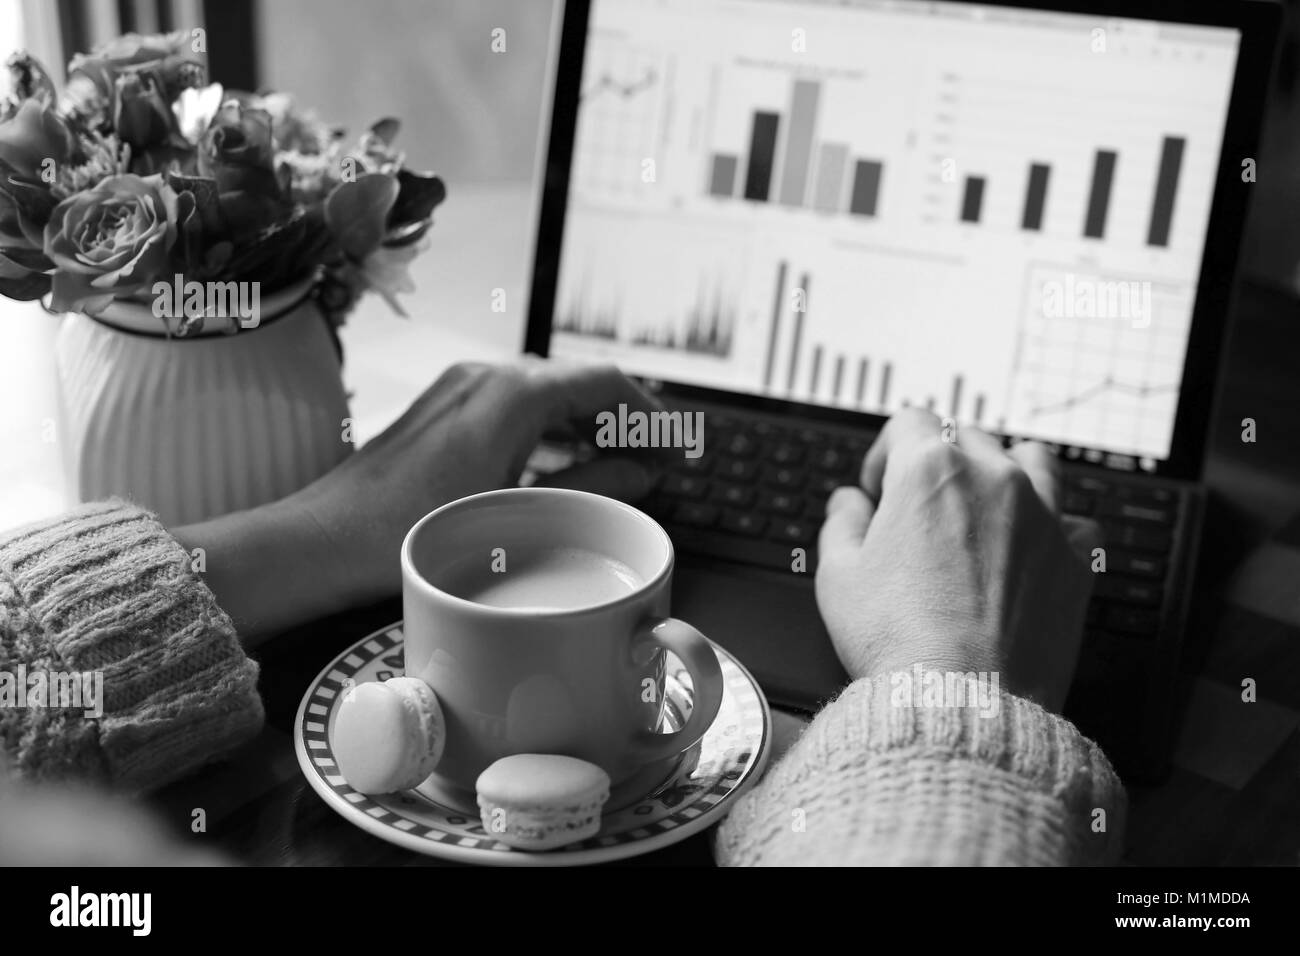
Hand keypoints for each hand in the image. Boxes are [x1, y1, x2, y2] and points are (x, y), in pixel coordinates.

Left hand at [298, 358, 663, 595]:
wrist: (326, 540)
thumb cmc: (411, 531)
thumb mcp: (520, 513)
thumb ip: (589, 485)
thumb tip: (640, 474)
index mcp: (512, 392)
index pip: (603, 380)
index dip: (648, 411)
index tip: (673, 444)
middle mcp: (488, 377)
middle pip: (577, 381)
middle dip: (621, 418)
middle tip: (655, 459)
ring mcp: (462, 389)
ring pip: (547, 393)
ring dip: (588, 424)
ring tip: (620, 463)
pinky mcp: (444, 410)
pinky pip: (516, 406)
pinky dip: (552, 429)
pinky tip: (564, 462)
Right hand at [814, 409, 1100, 710]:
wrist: (962, 701)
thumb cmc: (898, 642)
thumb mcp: (836, 576)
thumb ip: (840, 522)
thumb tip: (849, 504)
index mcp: (928, 472)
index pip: (908, 423)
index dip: (884, 453)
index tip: (879, 488)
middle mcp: (992, 480)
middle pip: (969, 437)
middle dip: (941, 464)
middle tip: (923, 510)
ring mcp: (1042, 516)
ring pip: (1033, 459)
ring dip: (1006, 472)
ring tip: (985, 510)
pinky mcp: (1074, 559)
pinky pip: (1076, 521)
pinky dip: (1055, 527)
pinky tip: (1031, 551)